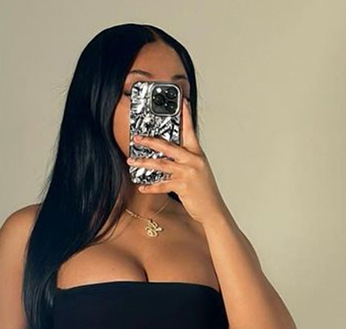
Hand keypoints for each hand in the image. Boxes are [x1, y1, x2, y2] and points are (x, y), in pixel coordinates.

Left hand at [126, 97, 228, 226]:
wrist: (212, 209)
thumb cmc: (205, 191)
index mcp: (198, 154)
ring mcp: (188, 173)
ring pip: (161, 164)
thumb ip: (186, 161)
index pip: (190, 131)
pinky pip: (162, 184)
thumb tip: (169, 156)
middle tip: (137, 138)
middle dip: (150, 141)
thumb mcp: (199, 171)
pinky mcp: (183, 186)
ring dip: (144, 162)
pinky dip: (151, 186)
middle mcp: (193, 161)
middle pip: (168, 146)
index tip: (182, 102)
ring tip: (132, 161)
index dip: (186, 116)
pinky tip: (142, 187)